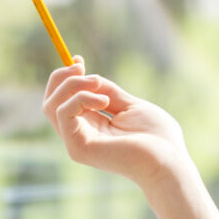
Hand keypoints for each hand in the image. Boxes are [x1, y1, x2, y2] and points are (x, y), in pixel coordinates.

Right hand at [43, 61, 189, 191]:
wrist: (169, 159)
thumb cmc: (157, 137)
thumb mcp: (130, 105)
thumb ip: (108, 92)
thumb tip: (88, 77)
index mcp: (92, 127)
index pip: (63, 101)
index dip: (65, 79)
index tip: (79, 60)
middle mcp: (80, 135)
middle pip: (50, 102)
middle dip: (61, 78)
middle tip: (80, 66)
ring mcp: (76, 143)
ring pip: (52, 105)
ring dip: (72, 85)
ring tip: (99, 84)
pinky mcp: (78, 148)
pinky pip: (63, 113)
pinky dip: (80, 98)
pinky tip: (103, 101)